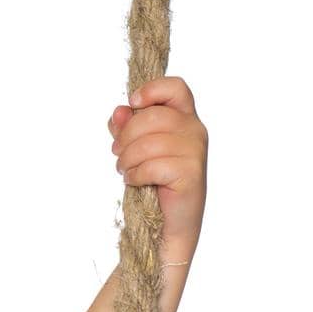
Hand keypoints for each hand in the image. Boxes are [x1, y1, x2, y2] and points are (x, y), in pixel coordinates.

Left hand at [107, 76, 207, 270]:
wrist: (168, 223)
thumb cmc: (154, 183)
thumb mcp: (136, 149)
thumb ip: (128, 127)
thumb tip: (119, 111)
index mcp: (185, 118)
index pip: (175, 88)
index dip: (152, 89)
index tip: (132, 103)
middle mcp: (195, 131)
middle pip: (152, 116)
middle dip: (126, 136)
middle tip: (117, 153)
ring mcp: (195, 152)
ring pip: (149, 143)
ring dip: (127, 159)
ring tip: (125, 170)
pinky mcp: (191, 174)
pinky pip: (152, 166)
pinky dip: (135, 175)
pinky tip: (134, 181)